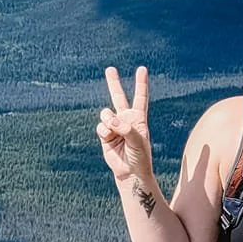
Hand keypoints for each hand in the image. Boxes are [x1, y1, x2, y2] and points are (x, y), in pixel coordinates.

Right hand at [97, 65, 156, 193]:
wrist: (130, 172)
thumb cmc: (140, 157)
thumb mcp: (138, 141)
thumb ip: (126, 128)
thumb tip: (110, 121)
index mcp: (138, 118)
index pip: (140, 97)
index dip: (141, 83)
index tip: (142, 69)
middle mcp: (125, 119)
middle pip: (118, 97)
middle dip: (113, 83)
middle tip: (110, 69)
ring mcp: (113, 126)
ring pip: (105, 113)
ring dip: (109, 120)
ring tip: (114, 131)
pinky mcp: (104, 135)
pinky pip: (100, 126)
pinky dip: (104, 131)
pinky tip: (109, 138)